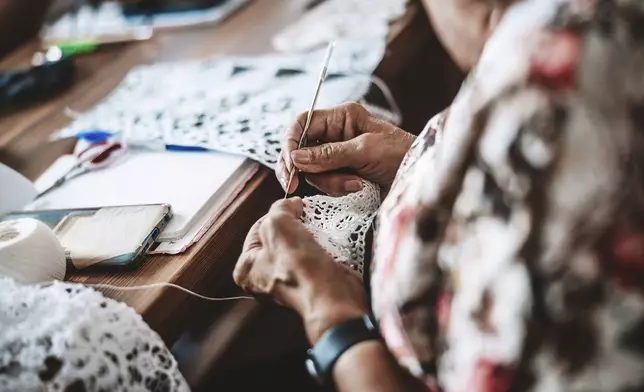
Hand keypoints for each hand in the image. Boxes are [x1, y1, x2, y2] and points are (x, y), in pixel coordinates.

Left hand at [233, 198, 366, 342]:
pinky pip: (313, 257)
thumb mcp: (279, 223)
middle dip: (294, 225)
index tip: (292, 209)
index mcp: (246, 269)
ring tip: (316, 235)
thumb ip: (280, 207)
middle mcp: (263, 280)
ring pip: (298, 246)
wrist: (332, 296)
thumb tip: (291, 204)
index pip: (258, 228)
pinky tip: (326, 246)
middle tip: (304, 221)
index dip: (278, 214)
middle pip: (279, 237)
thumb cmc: (300, 268)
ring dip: (309, 236)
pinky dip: (321, 248)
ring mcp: (288, 283)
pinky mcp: (310, 284)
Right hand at [276, 102, 414, 195]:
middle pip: (301, 150)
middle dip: (306, 169)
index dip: (290, 143)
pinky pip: (326, 184)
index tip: (289, 165)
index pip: (302, 123)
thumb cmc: (401, 155)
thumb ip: (329, 154)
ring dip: (329, 182)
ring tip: (355, 184)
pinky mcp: (343, 175)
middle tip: (295, 186)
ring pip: (312, 171)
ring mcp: (338, 157)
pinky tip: (358, 188)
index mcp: (342, 117)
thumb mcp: (365, 151)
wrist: (421, 178)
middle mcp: (336, 135)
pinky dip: (338, 189)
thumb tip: (295, 158)